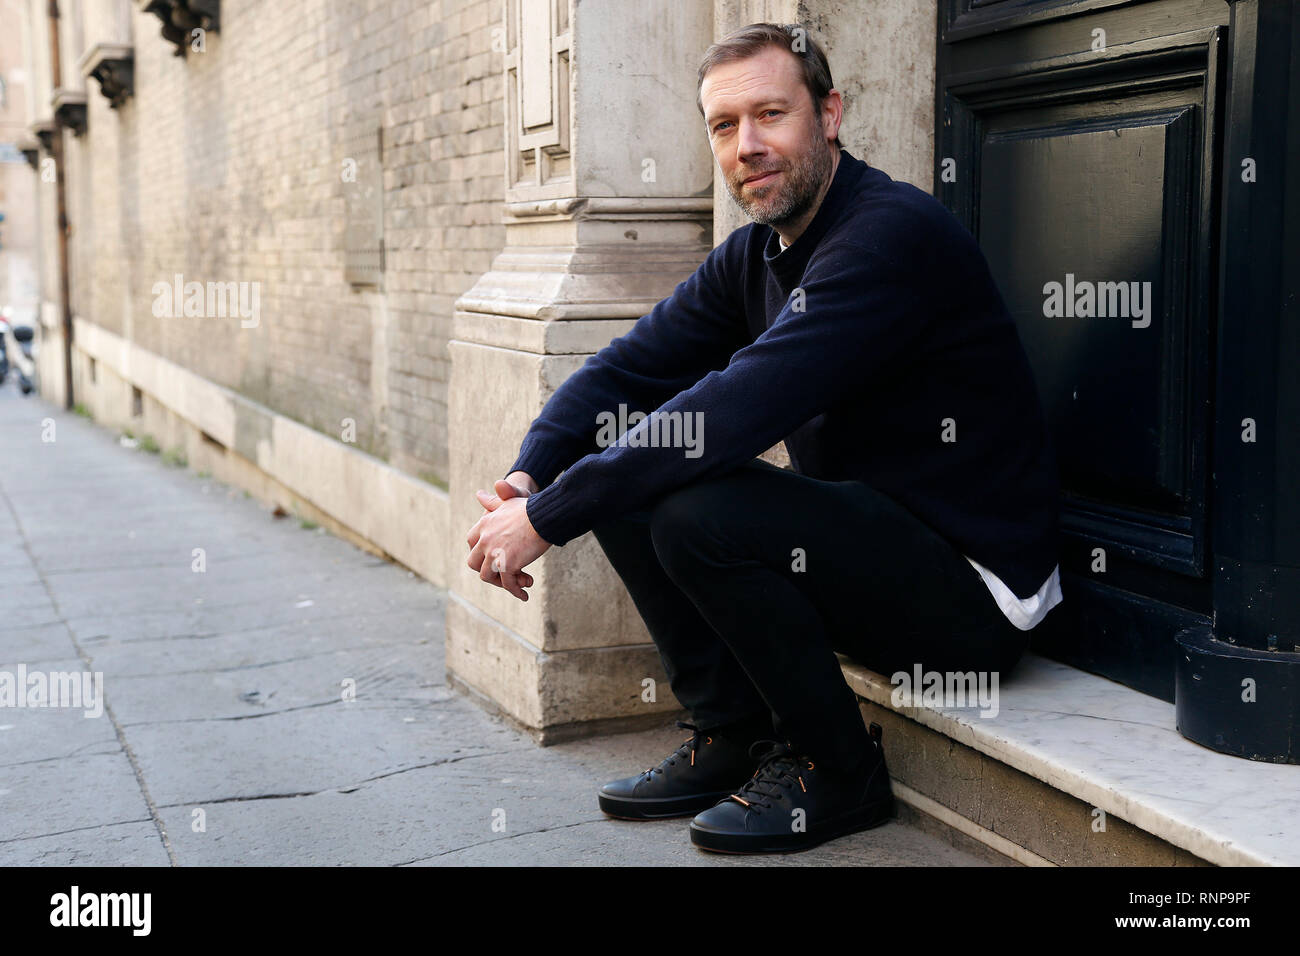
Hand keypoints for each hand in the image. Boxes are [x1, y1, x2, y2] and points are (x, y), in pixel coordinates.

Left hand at [466, 476, 550, 600]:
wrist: (543, 515)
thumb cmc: (530, 508)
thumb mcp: (508, 503)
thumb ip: (492, 501)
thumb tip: (479, 494)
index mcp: (484, 525)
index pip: (472, 542)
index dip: (480, 552)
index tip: (492, 557)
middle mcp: (485, 540)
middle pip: (474, 562)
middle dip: (487, 570)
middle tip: (503, 573)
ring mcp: (494, 553)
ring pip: (487, 576)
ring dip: (501, 582)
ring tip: (518, 582)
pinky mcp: (507, 564)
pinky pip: (507, 584)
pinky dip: (515, 591)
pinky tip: (524, 595)